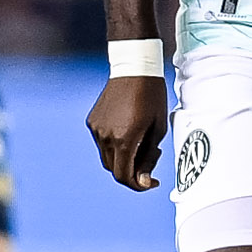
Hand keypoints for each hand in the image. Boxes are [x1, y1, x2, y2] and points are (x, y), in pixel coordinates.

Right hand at [86, 75, 169, 190]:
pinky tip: (129, 131)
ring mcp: (96, 128)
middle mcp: (105, 136)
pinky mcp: (92, 121)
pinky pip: (102, 142)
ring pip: (107, 157)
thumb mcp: (158, 129)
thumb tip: (142, 180)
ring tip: (141, 141)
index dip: (138, 185)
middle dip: (132, 171)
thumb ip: (149, 157)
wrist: (134, 67)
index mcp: (124, 139)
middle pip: (114, 169)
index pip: (124, 176)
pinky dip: (115, 145)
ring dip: (123, 158)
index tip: (151, 183)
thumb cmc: (152, 96)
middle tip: (150, 158)